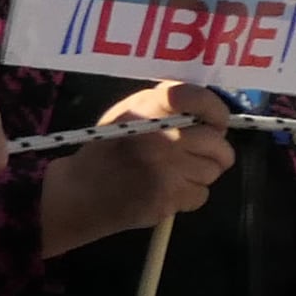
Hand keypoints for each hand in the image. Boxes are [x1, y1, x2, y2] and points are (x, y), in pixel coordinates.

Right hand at [38, 80, 233, 253]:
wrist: (79, 192)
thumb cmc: (106, 151)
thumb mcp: (128, 114)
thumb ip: (166, 107)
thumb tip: (208, 113)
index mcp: (149, 108)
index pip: (199, 99)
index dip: (216, 111)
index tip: (216, 122)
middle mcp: (162, 135)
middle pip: (217, 143)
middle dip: (213, 152)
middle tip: (196, 156)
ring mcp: (167, 168)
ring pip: (212, 171)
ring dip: (199, 175)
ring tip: (174, 175)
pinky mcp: (169, 197)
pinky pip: (201, 195)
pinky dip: (188, 197)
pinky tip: (167, 192)